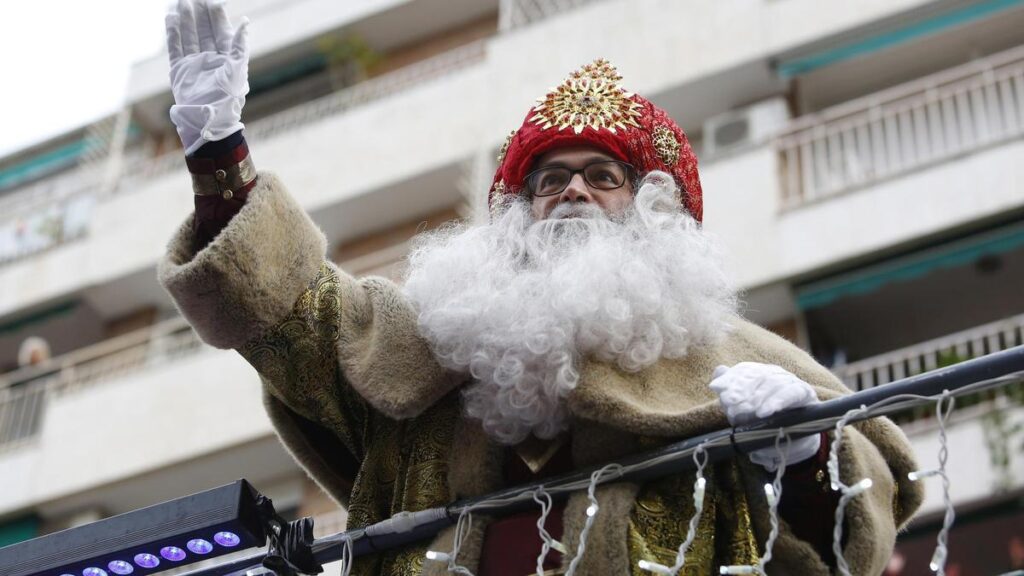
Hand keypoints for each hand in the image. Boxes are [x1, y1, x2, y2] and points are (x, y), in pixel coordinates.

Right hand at [166, 0, 249, 154]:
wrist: (209, 119)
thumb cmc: (228, 97)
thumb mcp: (238, 69)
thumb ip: (240, 45)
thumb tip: (246, 22)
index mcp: (227, 58)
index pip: (221, 31)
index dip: (216, 16)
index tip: (212, 0)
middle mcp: (210, 58)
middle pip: (203, 30)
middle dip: (199, 13)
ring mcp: (194, 63)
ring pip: (188, 36)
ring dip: (185, 19)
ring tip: (180, 2)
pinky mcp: (180, 70)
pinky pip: (175, 47)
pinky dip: (173, 32)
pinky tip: (171, 18)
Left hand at [709, 362, 820, 470]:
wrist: (793, 442)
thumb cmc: (764, 424)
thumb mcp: (742, 412)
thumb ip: (730, 392)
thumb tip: (719, 370)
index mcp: (759, 374)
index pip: (744, 370)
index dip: (730, 378)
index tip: (717, 389)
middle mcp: (775, 374)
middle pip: (757, 375)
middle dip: (741, 390)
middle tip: (729, 405)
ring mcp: (791, 382)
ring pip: (773, 383)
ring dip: (757, 398)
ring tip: (746, 412)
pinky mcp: (805, 393)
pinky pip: (791, 394)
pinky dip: (777, 402)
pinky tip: (765, 412)